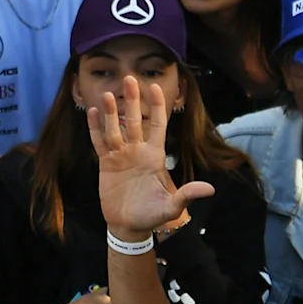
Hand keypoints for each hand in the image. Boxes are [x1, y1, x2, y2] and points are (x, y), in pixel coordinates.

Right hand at [87, 71, 211, 238]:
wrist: (129, 225)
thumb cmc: (152, 215)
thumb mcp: (172, 206)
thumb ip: (187, 194)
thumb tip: (210, 189)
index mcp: (155, 156)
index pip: (157, 125)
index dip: (156, 106)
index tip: (153, 87)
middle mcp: (137, 151)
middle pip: (134, 120)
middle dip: (132, 100)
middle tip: (130, 78)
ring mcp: (121, 156)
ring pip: (115, 128)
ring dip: (111, 112)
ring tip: (107, 94)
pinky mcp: (106, 163)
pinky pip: (99, 142)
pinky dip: (95, 127)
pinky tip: (92, 112)